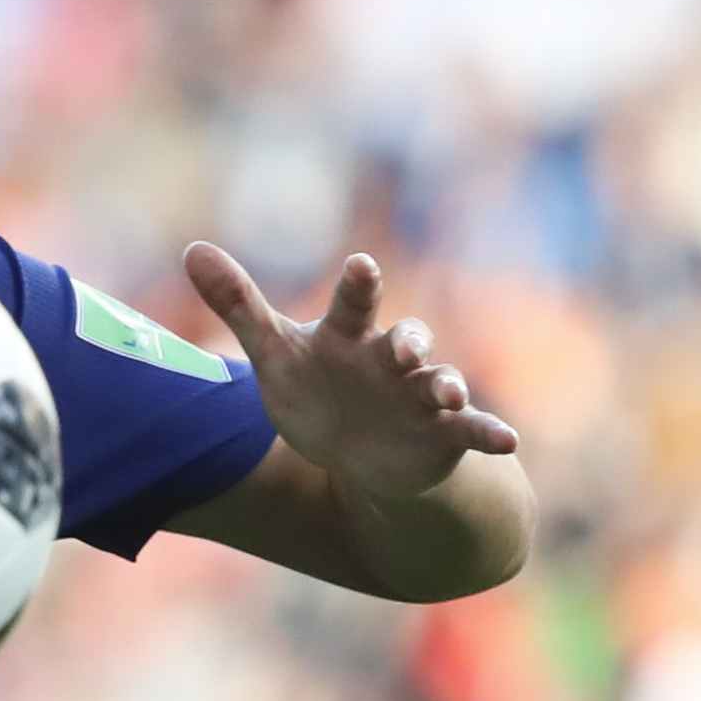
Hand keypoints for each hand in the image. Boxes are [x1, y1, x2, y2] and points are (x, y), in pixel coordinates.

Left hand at [184, 242, 517, 504]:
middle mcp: (390, 361)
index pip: (354, 304)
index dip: (360, 285)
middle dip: (409, 341)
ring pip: (441, 383)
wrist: (357, 452)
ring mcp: (420, 397)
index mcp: (349, 336)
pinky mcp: (443, 436)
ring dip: (446, 385)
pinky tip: (508, 440)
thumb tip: (191, 248)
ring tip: (446, 390)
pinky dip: (489, 432)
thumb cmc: (316, 390)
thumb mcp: (274, 353)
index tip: (362, 264)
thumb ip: (239, 304)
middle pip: (408, 340)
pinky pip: (472, 431)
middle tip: (405, 345)